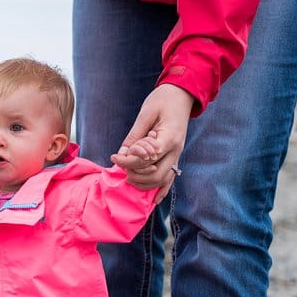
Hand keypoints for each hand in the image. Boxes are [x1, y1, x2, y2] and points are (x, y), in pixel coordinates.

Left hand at [111, 84, 193, 202]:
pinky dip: (162, 189)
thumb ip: (134, 136)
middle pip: (155, 174)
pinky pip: (170, 178)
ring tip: (128, 175)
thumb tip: (122, 154)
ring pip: (162, 179)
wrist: (182, 95)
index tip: (114, 157)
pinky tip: (154, 200)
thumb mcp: (146, 114)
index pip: (146, 159)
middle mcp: (176, 150)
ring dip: (144, 182)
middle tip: (120, 166)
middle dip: (135, 174)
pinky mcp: (175, 156)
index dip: (128, 161)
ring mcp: (177, 154)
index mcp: (169, 138)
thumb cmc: (163, 100)